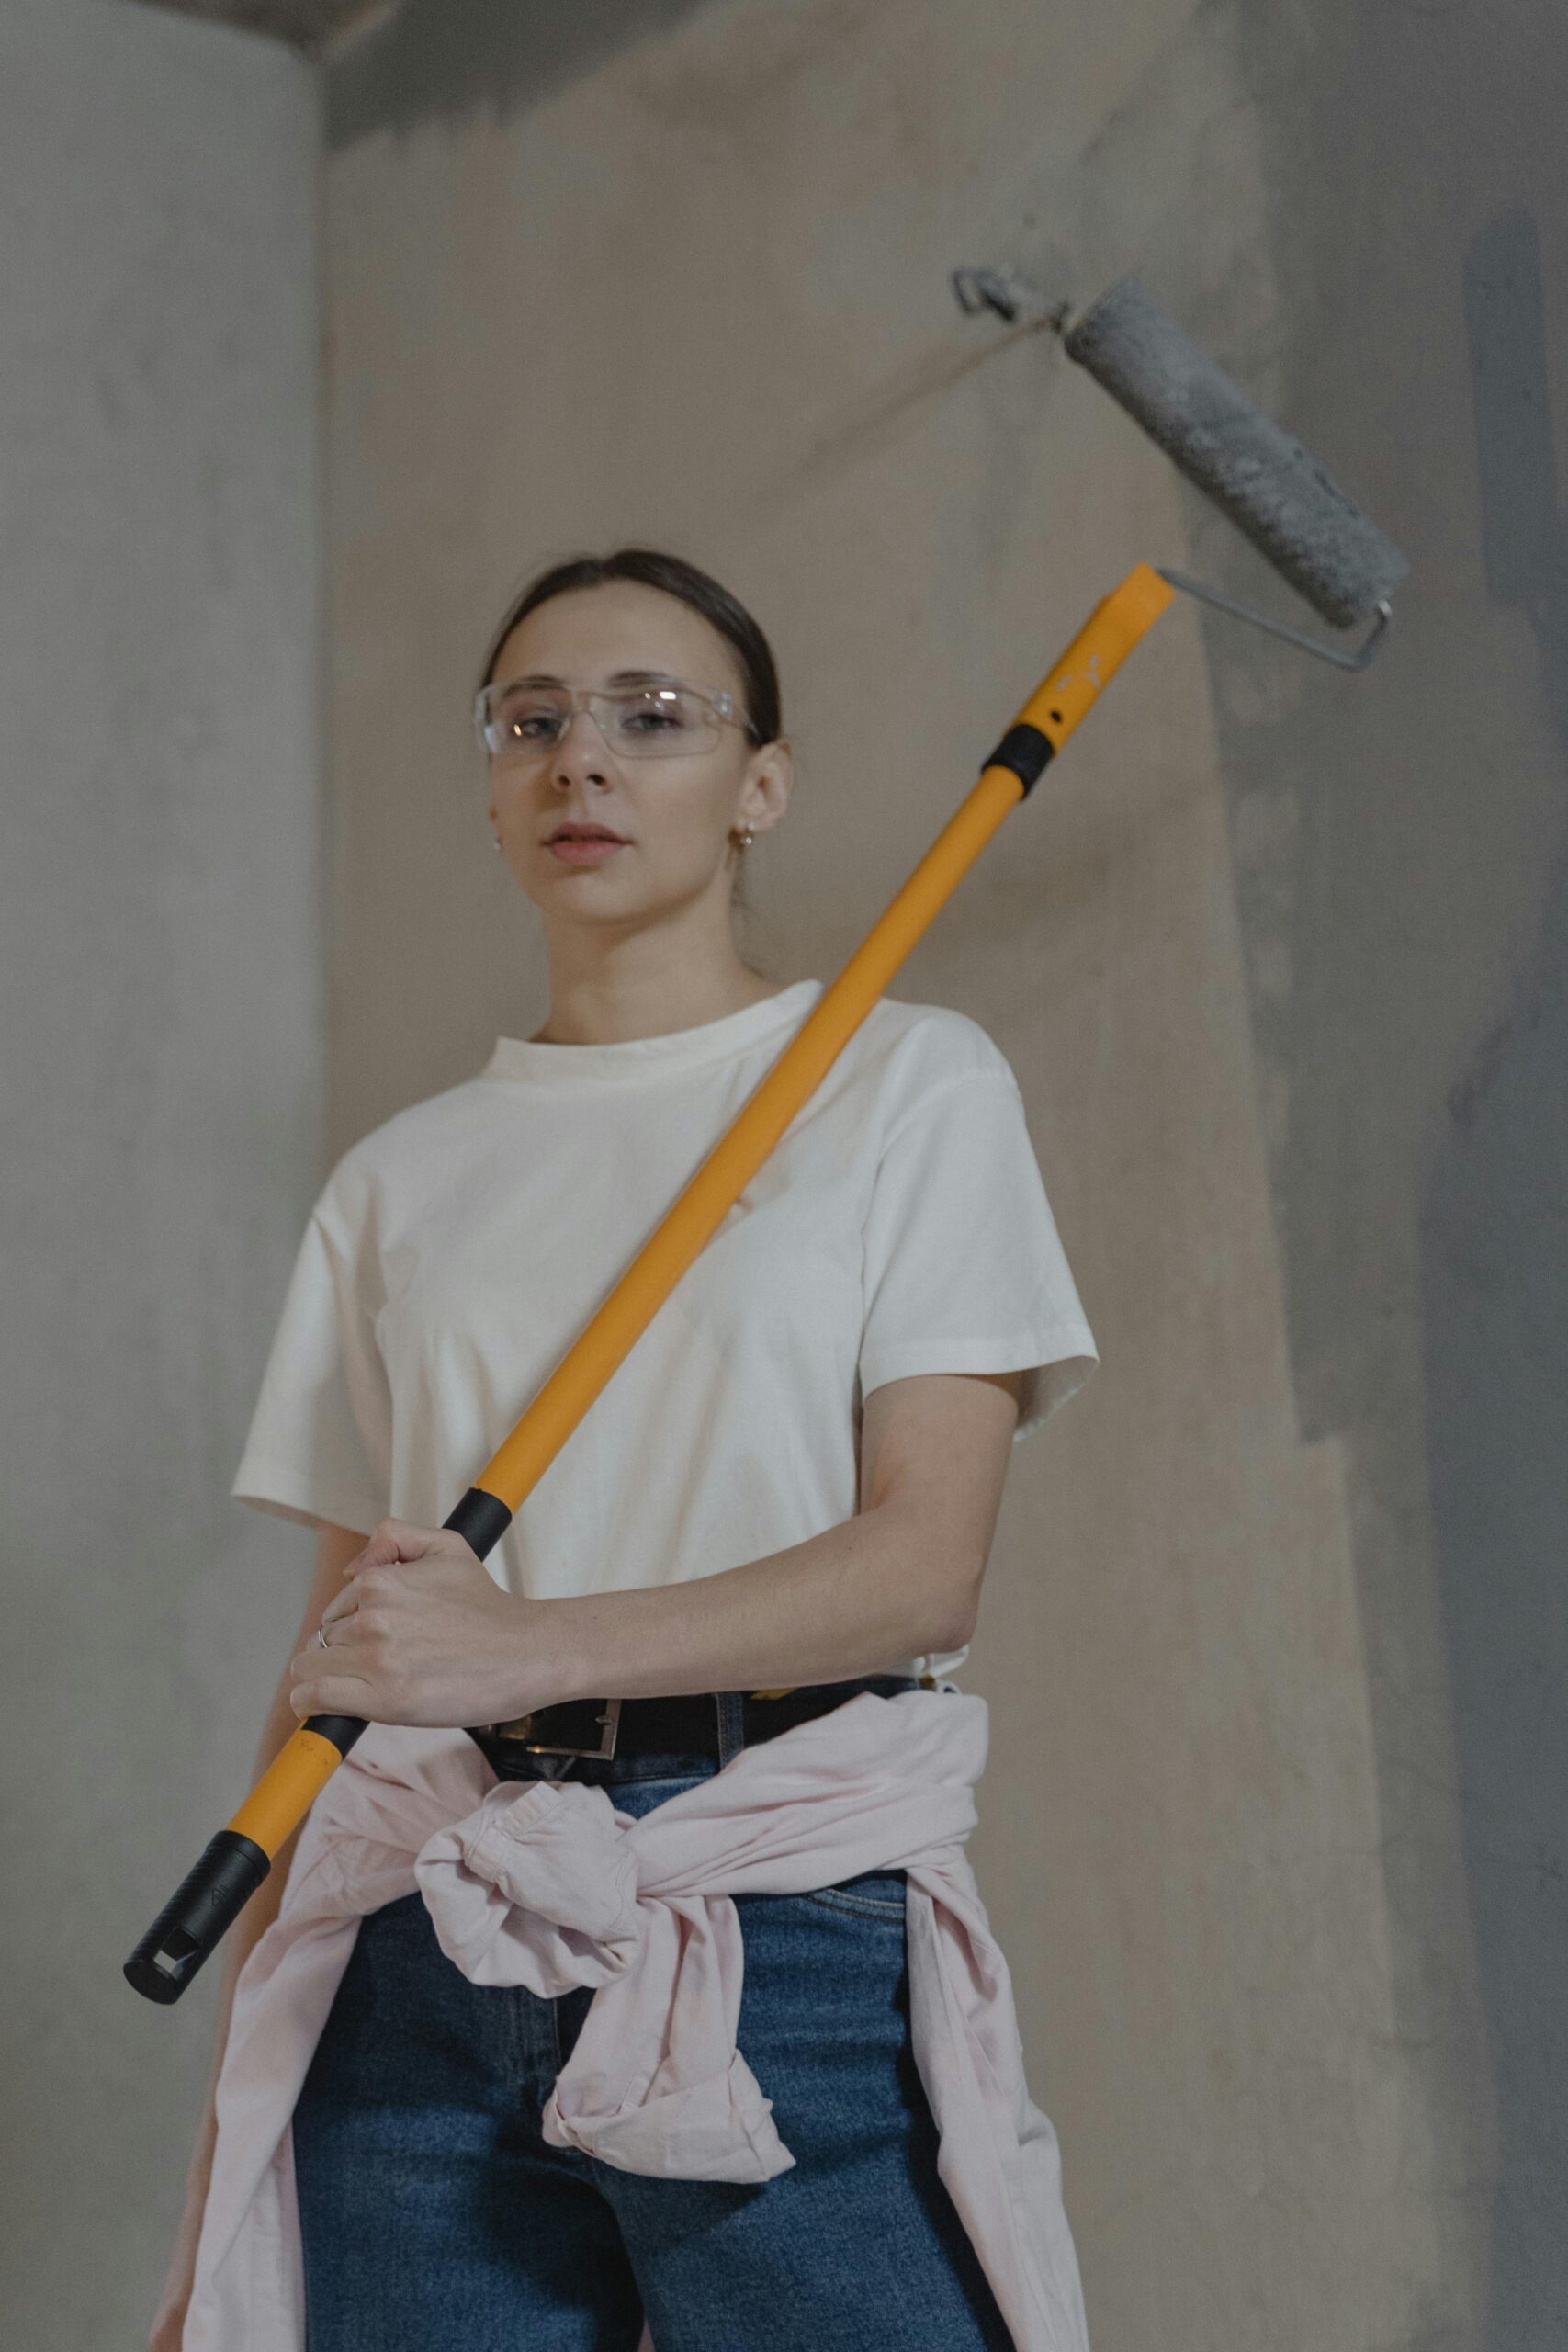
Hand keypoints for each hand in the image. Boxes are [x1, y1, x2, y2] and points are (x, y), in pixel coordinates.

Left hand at [288, 1519, 553, 1729]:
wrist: (527, 1652)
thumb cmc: (490, 1608)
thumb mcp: (446, 1547)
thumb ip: (392, 1538)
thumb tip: (350, 1568)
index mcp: (380, 1582)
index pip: (335, 1610)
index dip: (350, 1630)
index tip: (374, 1645)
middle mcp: (372, 1617)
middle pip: (321, 1640)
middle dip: (340, 1654)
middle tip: (374, 1669)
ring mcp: (375, 1658)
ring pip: (309, 1669)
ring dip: (323, 1679)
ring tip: (353, 1688)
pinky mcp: (383, 1699)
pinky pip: (313, 1698)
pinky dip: (309, 1703)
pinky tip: (321, 1706)